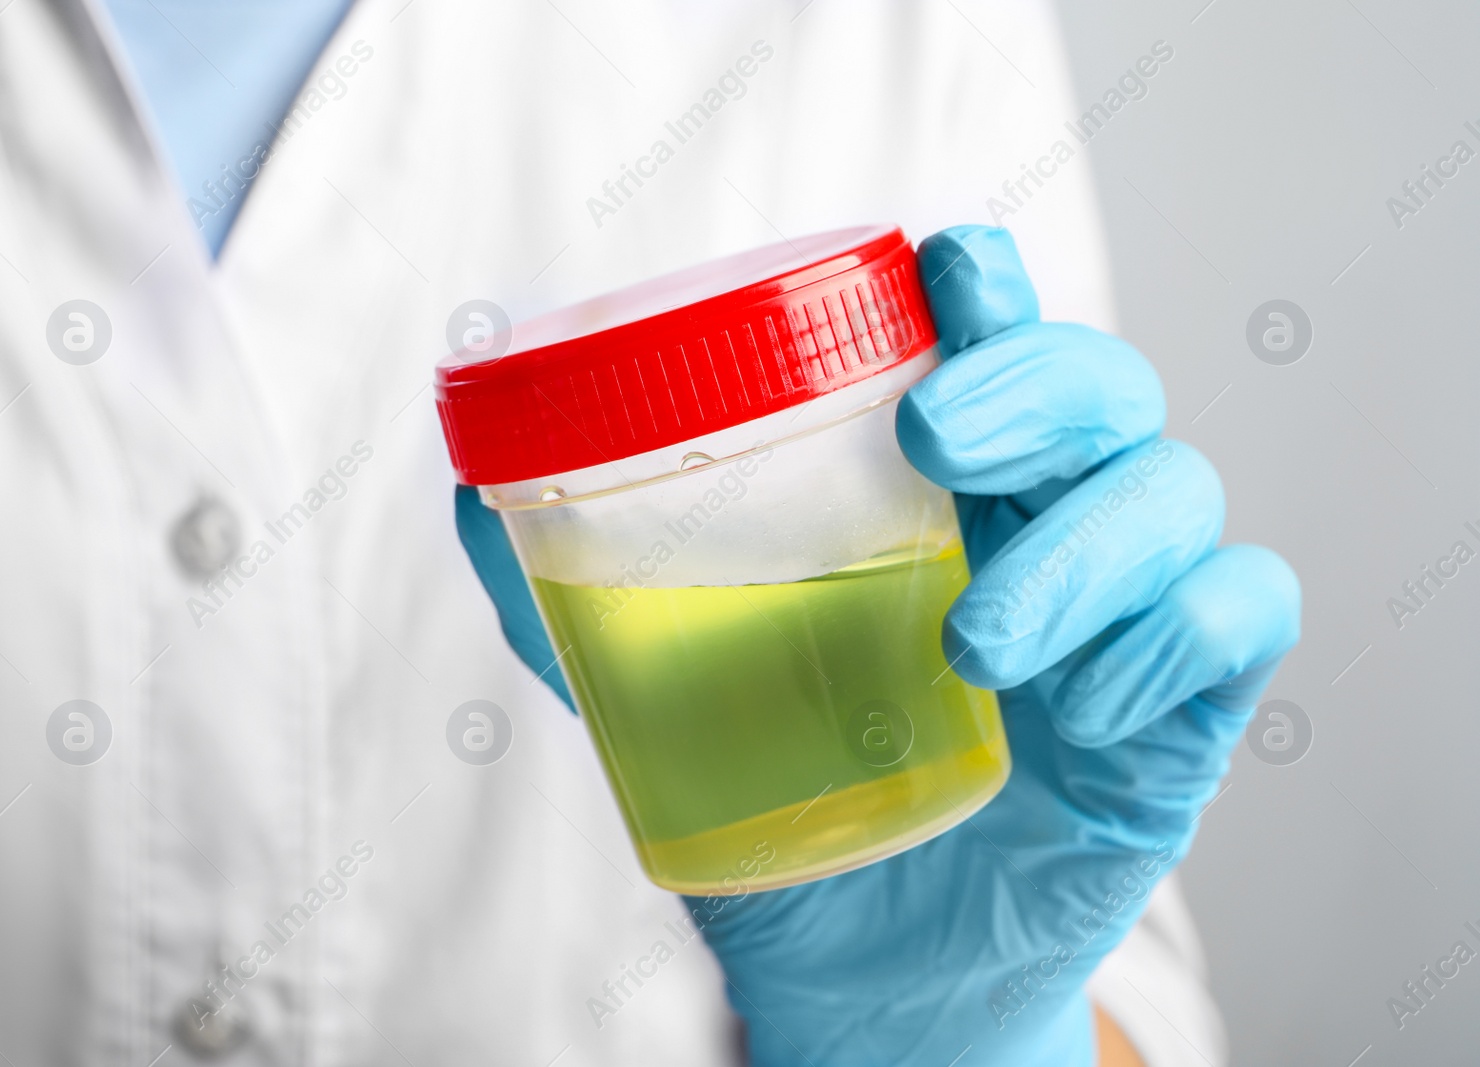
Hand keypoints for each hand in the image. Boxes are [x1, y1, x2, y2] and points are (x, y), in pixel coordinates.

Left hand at [455, 226, 1299, 1065]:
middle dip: (1039, 382)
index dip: (985, 287)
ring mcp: (1121, 615)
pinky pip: (1241, 617)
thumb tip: (473, 495)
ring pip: (1176, 492)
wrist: (868, 975)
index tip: (944, 269)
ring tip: (974, 645)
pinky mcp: (1180, 712)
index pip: (987, 344)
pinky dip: (1173, 639)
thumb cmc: (785, 804)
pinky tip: (1083, 709)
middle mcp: (1041, 528)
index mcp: (936, 498)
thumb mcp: (672, 695)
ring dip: (1086, 551)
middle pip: (1101, 386)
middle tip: (939, 437)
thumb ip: (585, 598)